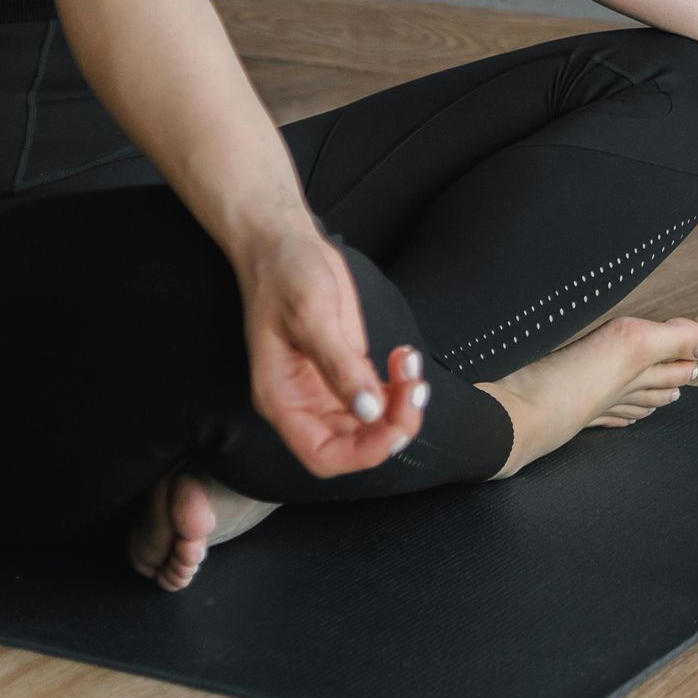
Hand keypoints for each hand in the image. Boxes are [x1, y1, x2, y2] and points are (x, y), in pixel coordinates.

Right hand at [237, 223, 430, 477]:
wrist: (283, 242)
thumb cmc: (284, 274)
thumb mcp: (312, 315)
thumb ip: (340, 366)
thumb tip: (369, 411)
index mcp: (282, 399)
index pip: (323, 455)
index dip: (362, 453)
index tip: (393, 427)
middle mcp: (304, 402)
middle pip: (354, 443)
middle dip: (391, 424)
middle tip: (415, 388)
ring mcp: (326, 387)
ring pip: (371, 422)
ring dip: (400, 404)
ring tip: (410, 365)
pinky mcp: (345, 368)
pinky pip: (377, 397)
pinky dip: (398, 387)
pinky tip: (403, 358)